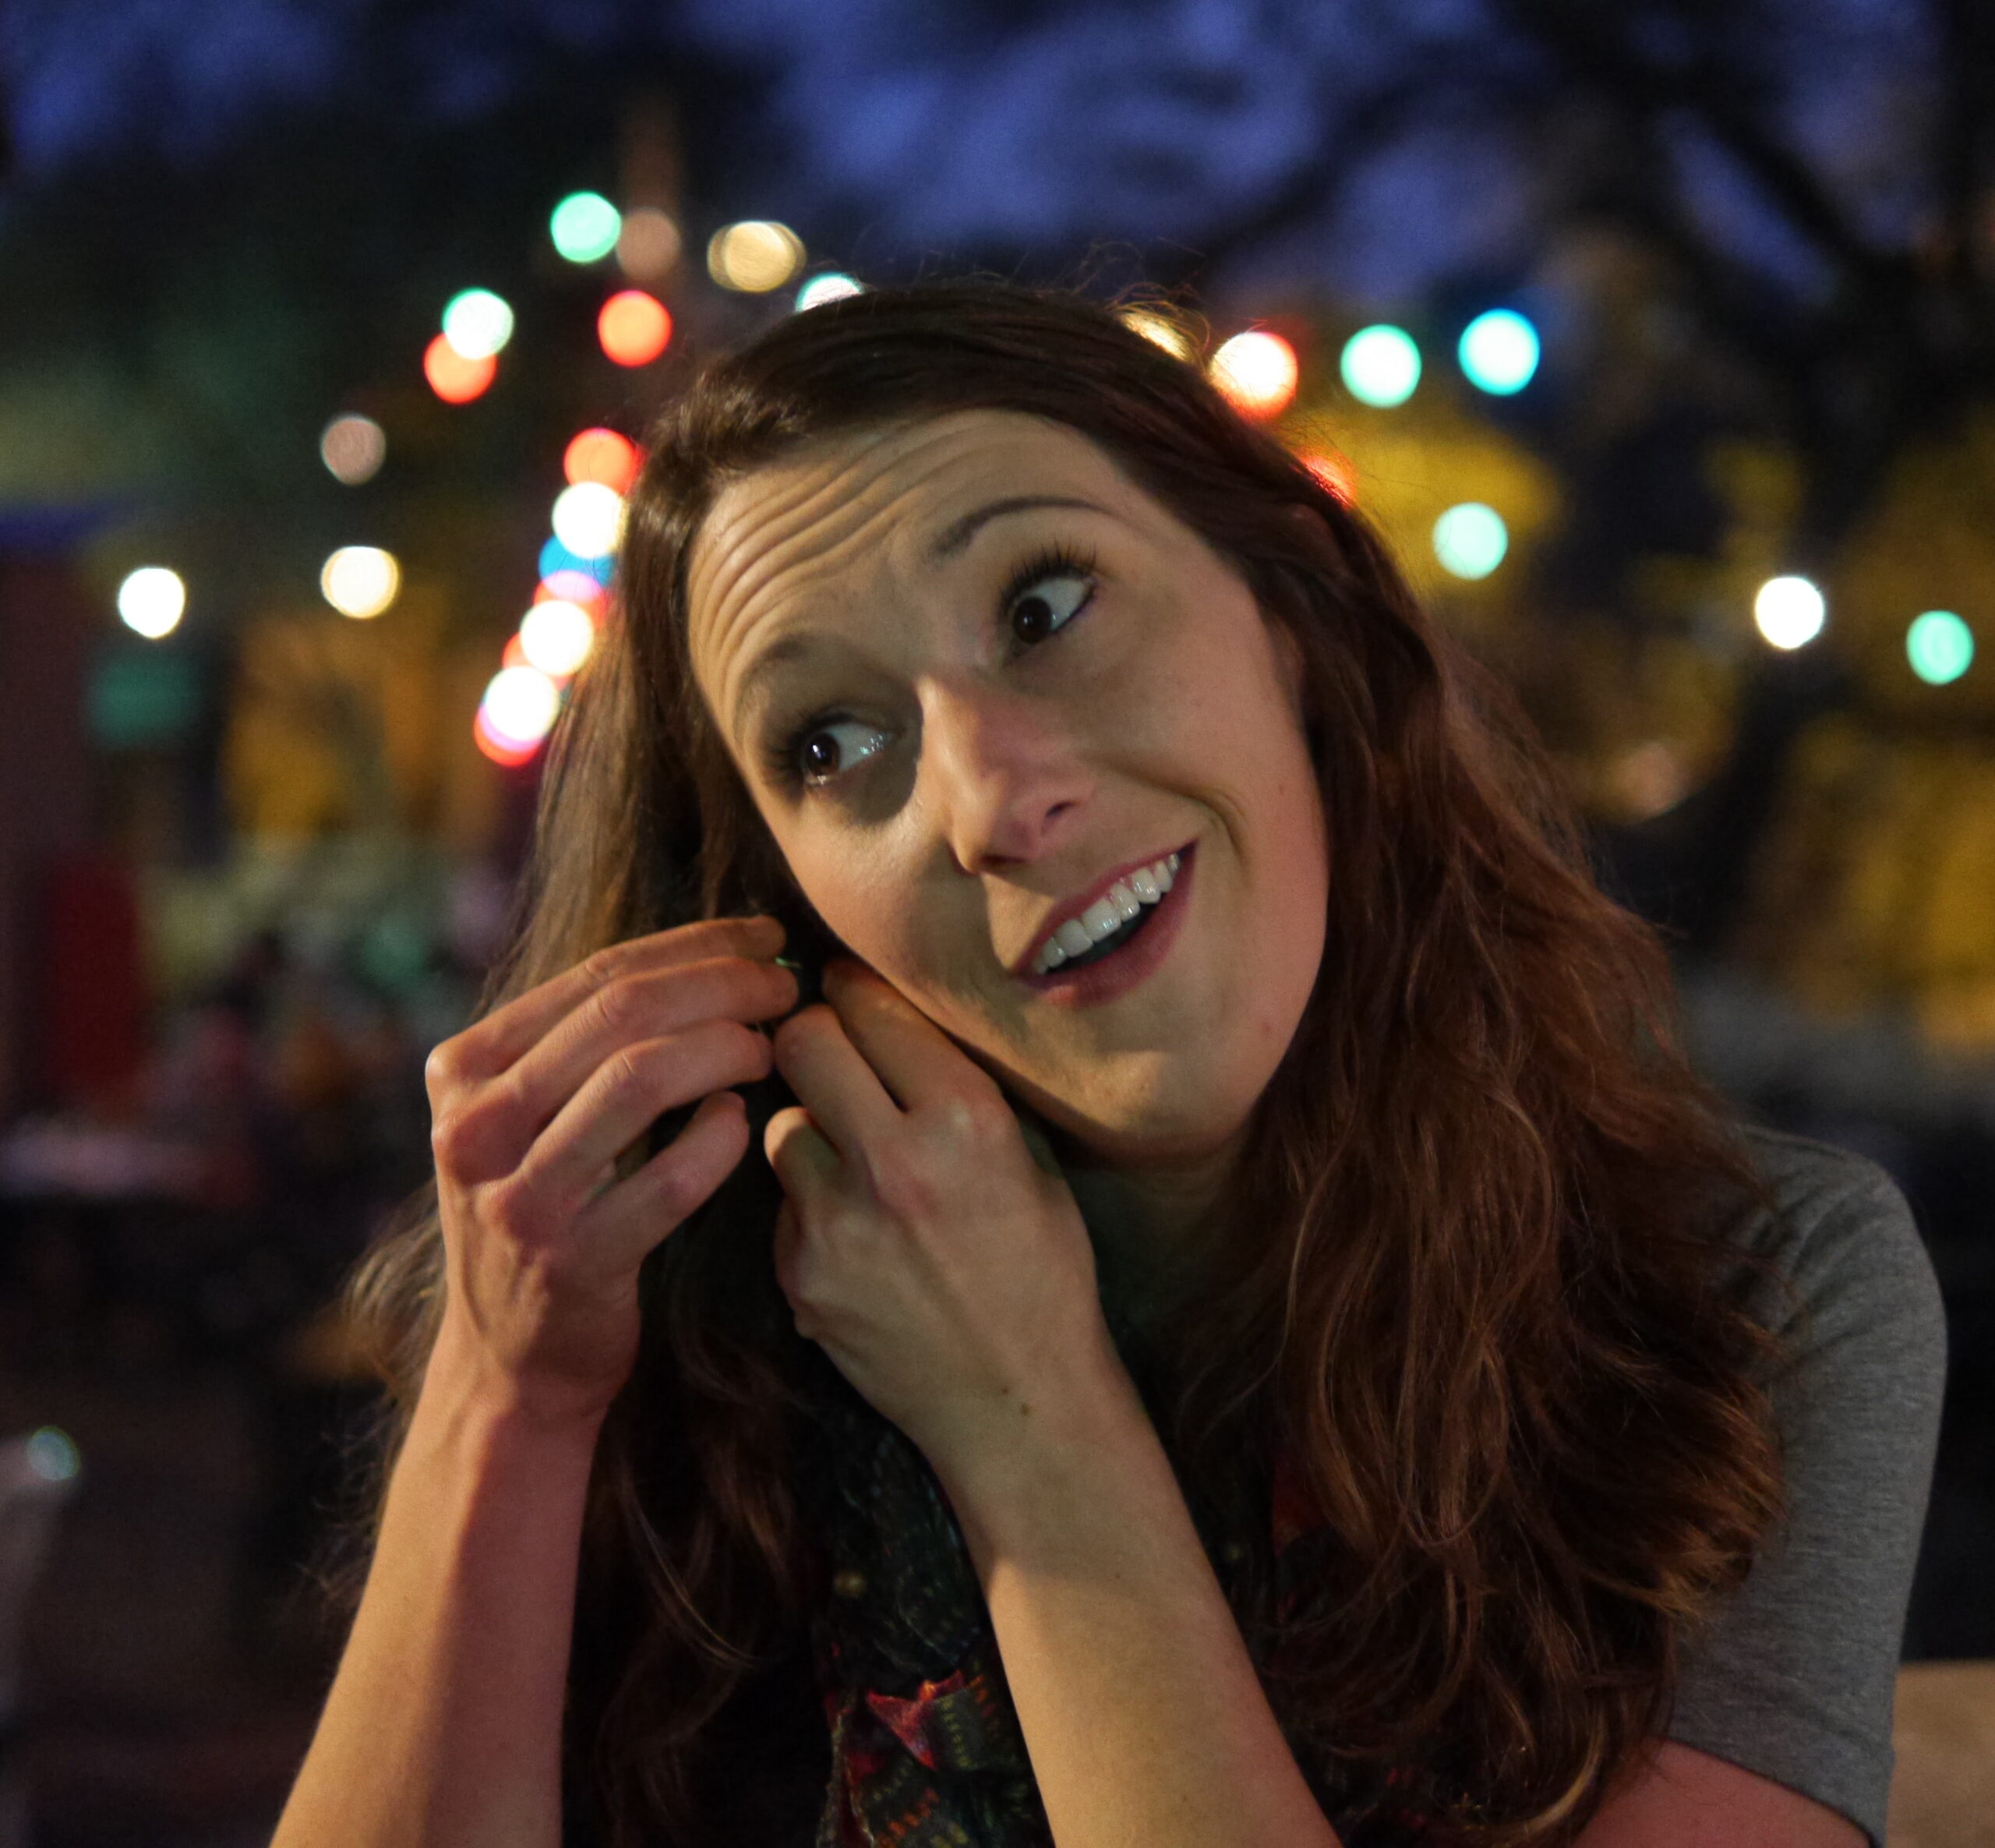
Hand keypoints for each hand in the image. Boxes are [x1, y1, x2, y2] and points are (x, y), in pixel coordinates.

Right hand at [421, 917, 798, 1427]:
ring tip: (770, 1047)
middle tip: (786, 985)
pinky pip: (669, 1180)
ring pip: (640, 1079)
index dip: (694, 946)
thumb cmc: (548, 1211)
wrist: (511, 1360)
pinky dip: (720, 1140)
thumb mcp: (528, 1117)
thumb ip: (586, 1042)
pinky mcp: (572, 1262)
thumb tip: (715, 953)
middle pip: (622, 1014)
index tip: (764, 938)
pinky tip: (746, 1123)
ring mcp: (518, 1196)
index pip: (596, 975)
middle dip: (722, 985)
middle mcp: (476, 1126)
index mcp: (463, 1070)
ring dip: (725, 1048)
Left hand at [765, 960, 1122, 1480]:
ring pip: (780, 1124)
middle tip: (827, 1047)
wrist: (1017, 1401)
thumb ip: (961, 1090)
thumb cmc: (1042, 1273)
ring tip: (848, 1155)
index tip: (846, 986)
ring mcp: (838, 1221)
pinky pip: (782, 1202)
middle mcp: (895, 1160)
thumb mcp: (1031, 1162)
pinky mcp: (800, 1273)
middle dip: (813, 1037)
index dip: (851, 989)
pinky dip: (808, 1203)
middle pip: (803, 1043)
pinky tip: (853, 1231)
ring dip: (808, 1126)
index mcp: (967, 1118)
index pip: (871, 1008)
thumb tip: (896, 1019)